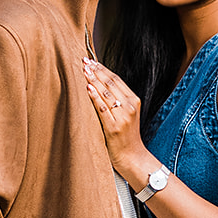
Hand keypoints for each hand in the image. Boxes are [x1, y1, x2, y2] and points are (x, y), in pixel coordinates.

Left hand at [82, 59, 149, 183]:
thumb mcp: (126, 114)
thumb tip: (99, 84)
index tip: (91, 61)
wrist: (132, 157)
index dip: (103, 69)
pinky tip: (88, 88)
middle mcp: (130, 106)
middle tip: (84, 61)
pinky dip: (95, 97)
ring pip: (106, 93)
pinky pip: (102, 108)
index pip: (117, 80)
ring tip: (84, 70)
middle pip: (111, 83)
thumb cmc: (126, 136)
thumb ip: (117, 100)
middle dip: (96, 71)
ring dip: (94, 80)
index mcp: (134, 101)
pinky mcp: (114, 127)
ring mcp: (123, 117)